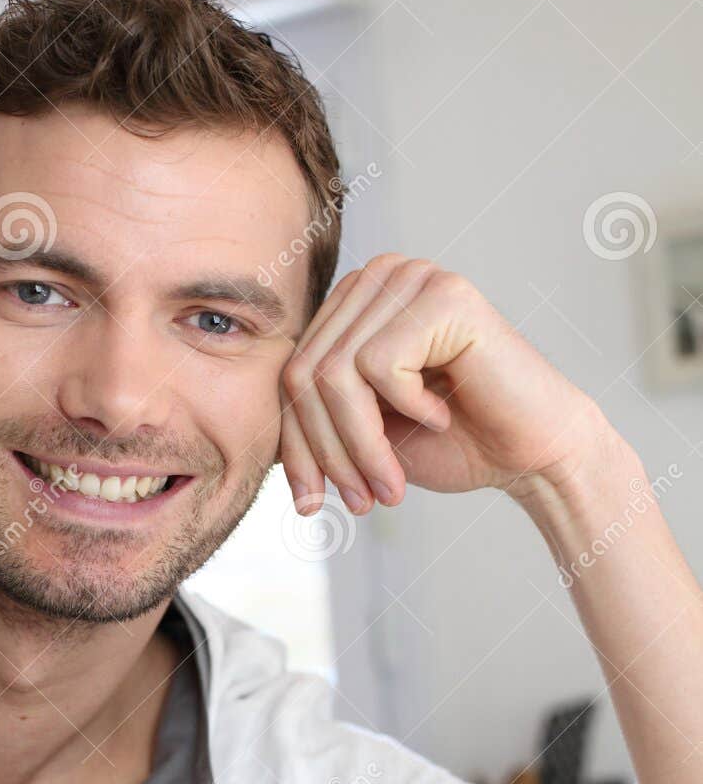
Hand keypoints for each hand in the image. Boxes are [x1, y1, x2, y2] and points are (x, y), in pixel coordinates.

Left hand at [279, 253, 608, 513]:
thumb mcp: (362, 437)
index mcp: (352, 304)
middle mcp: (378, 277)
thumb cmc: (453, 444)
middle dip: (325, 453)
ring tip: (389, 485)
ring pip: (335, 376)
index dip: (294, 446)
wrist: (532, 453)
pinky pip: (379, 366)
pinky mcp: (444, 295)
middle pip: (304, 374)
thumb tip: (250, 440)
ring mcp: (412, 278)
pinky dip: (404, 413)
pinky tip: (441, 419)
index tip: (311, 505)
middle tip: (358, 502)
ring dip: (359, 448)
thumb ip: (311, 423)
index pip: (289, 374)